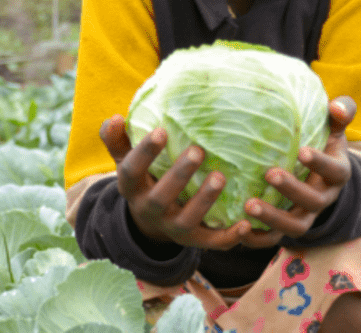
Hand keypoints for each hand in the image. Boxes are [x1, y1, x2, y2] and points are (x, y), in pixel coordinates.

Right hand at [100, 115, 251, 250]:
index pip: (132, 170)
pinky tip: (246, 223)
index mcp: (131, 188)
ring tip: (220, 177)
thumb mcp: (126, 159)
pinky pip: (212, 242)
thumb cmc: (144, 177)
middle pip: (161, 197)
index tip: (161, 131)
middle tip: (198, 151)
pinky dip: (229, 237)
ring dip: (204, 201)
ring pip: (187, 220)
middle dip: (179, 175)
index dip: (145, 152)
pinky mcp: (195, 240)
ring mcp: (172, 227)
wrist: (151, 221)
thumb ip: (117, 139)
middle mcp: (149, 210)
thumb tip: (114, 118)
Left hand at [237, 96, 354, 247]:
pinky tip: (238, 228)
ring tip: (248, 205)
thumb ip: (339, 113)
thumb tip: (336, 106)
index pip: (335, 171)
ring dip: (273, 218)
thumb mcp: (332, 127)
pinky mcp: (285, 228)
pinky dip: (257, 238)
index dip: (321, 163)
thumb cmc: (320, 142)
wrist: (314, 174)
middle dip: (292, 189)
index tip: (303, 151)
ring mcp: (305, 216)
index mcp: (337, 174)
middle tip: (269, 174)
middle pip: (314, 201)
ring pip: (295, 226)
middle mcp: (324, 199)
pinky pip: (274, 239)